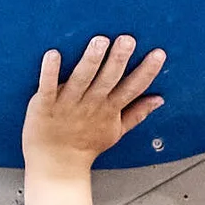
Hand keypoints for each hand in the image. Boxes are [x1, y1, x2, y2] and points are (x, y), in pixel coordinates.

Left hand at [23, 34, 164, 172]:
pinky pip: (48, 85)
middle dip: (118, 59)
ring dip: (91, 60)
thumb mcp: (115, 131)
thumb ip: (137, 113)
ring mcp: (68, 104)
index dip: (147, 71)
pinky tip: (53, 54)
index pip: (132, 87)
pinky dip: (50, 71)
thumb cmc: (84, 146)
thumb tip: (159, 99)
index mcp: (108, 108)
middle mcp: (90, 104)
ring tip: (99, 42)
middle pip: (108, 79)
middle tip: (128, 40)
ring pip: (82, 78)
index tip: (157, 54)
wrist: (56, 164)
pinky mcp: (45, 104)